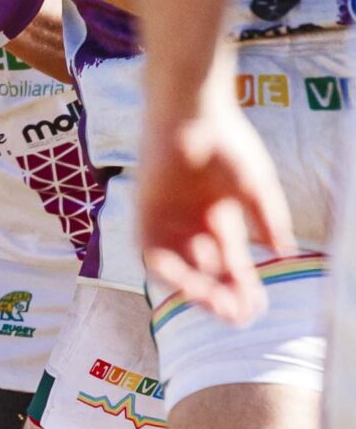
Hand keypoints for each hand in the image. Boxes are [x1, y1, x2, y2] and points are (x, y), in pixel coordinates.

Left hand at [139, 98, 294, 325]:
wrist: (192, 112)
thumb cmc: (228, 142)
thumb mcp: (255, 187)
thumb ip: (268, 220)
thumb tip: (284, 254)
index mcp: (220, 219)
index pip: (232, 263)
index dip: (243, 286)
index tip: (256, 309)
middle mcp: (192, 224)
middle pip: (205, 271)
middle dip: (220, 295)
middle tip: (236, 316)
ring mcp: (168, 220)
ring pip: (179, 267)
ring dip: (195, 289)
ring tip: (215, 305)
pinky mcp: (144, 212)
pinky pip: (150, 251)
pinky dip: (166, 269)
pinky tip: (186, 283)